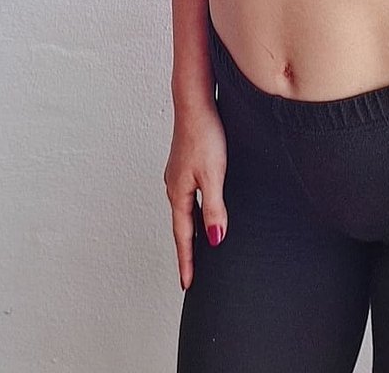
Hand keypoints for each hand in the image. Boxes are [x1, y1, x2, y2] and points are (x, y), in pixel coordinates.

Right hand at [164, 104, 229, 290]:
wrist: (195, 102)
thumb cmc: (205, 135)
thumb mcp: (213, 175)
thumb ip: (214, 208)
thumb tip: (214, 240)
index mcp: (178, 193)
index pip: (183, 235)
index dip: (186, 260)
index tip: (186, 285)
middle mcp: (174, 185)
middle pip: (181, 224)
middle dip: (186, 249)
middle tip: (191, 273)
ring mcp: (178, 173)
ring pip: (185, 208)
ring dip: (190, 228)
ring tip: (198, 246)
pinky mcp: (186, 162)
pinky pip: (189, 194)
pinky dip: (195, 208)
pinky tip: (203, 208)